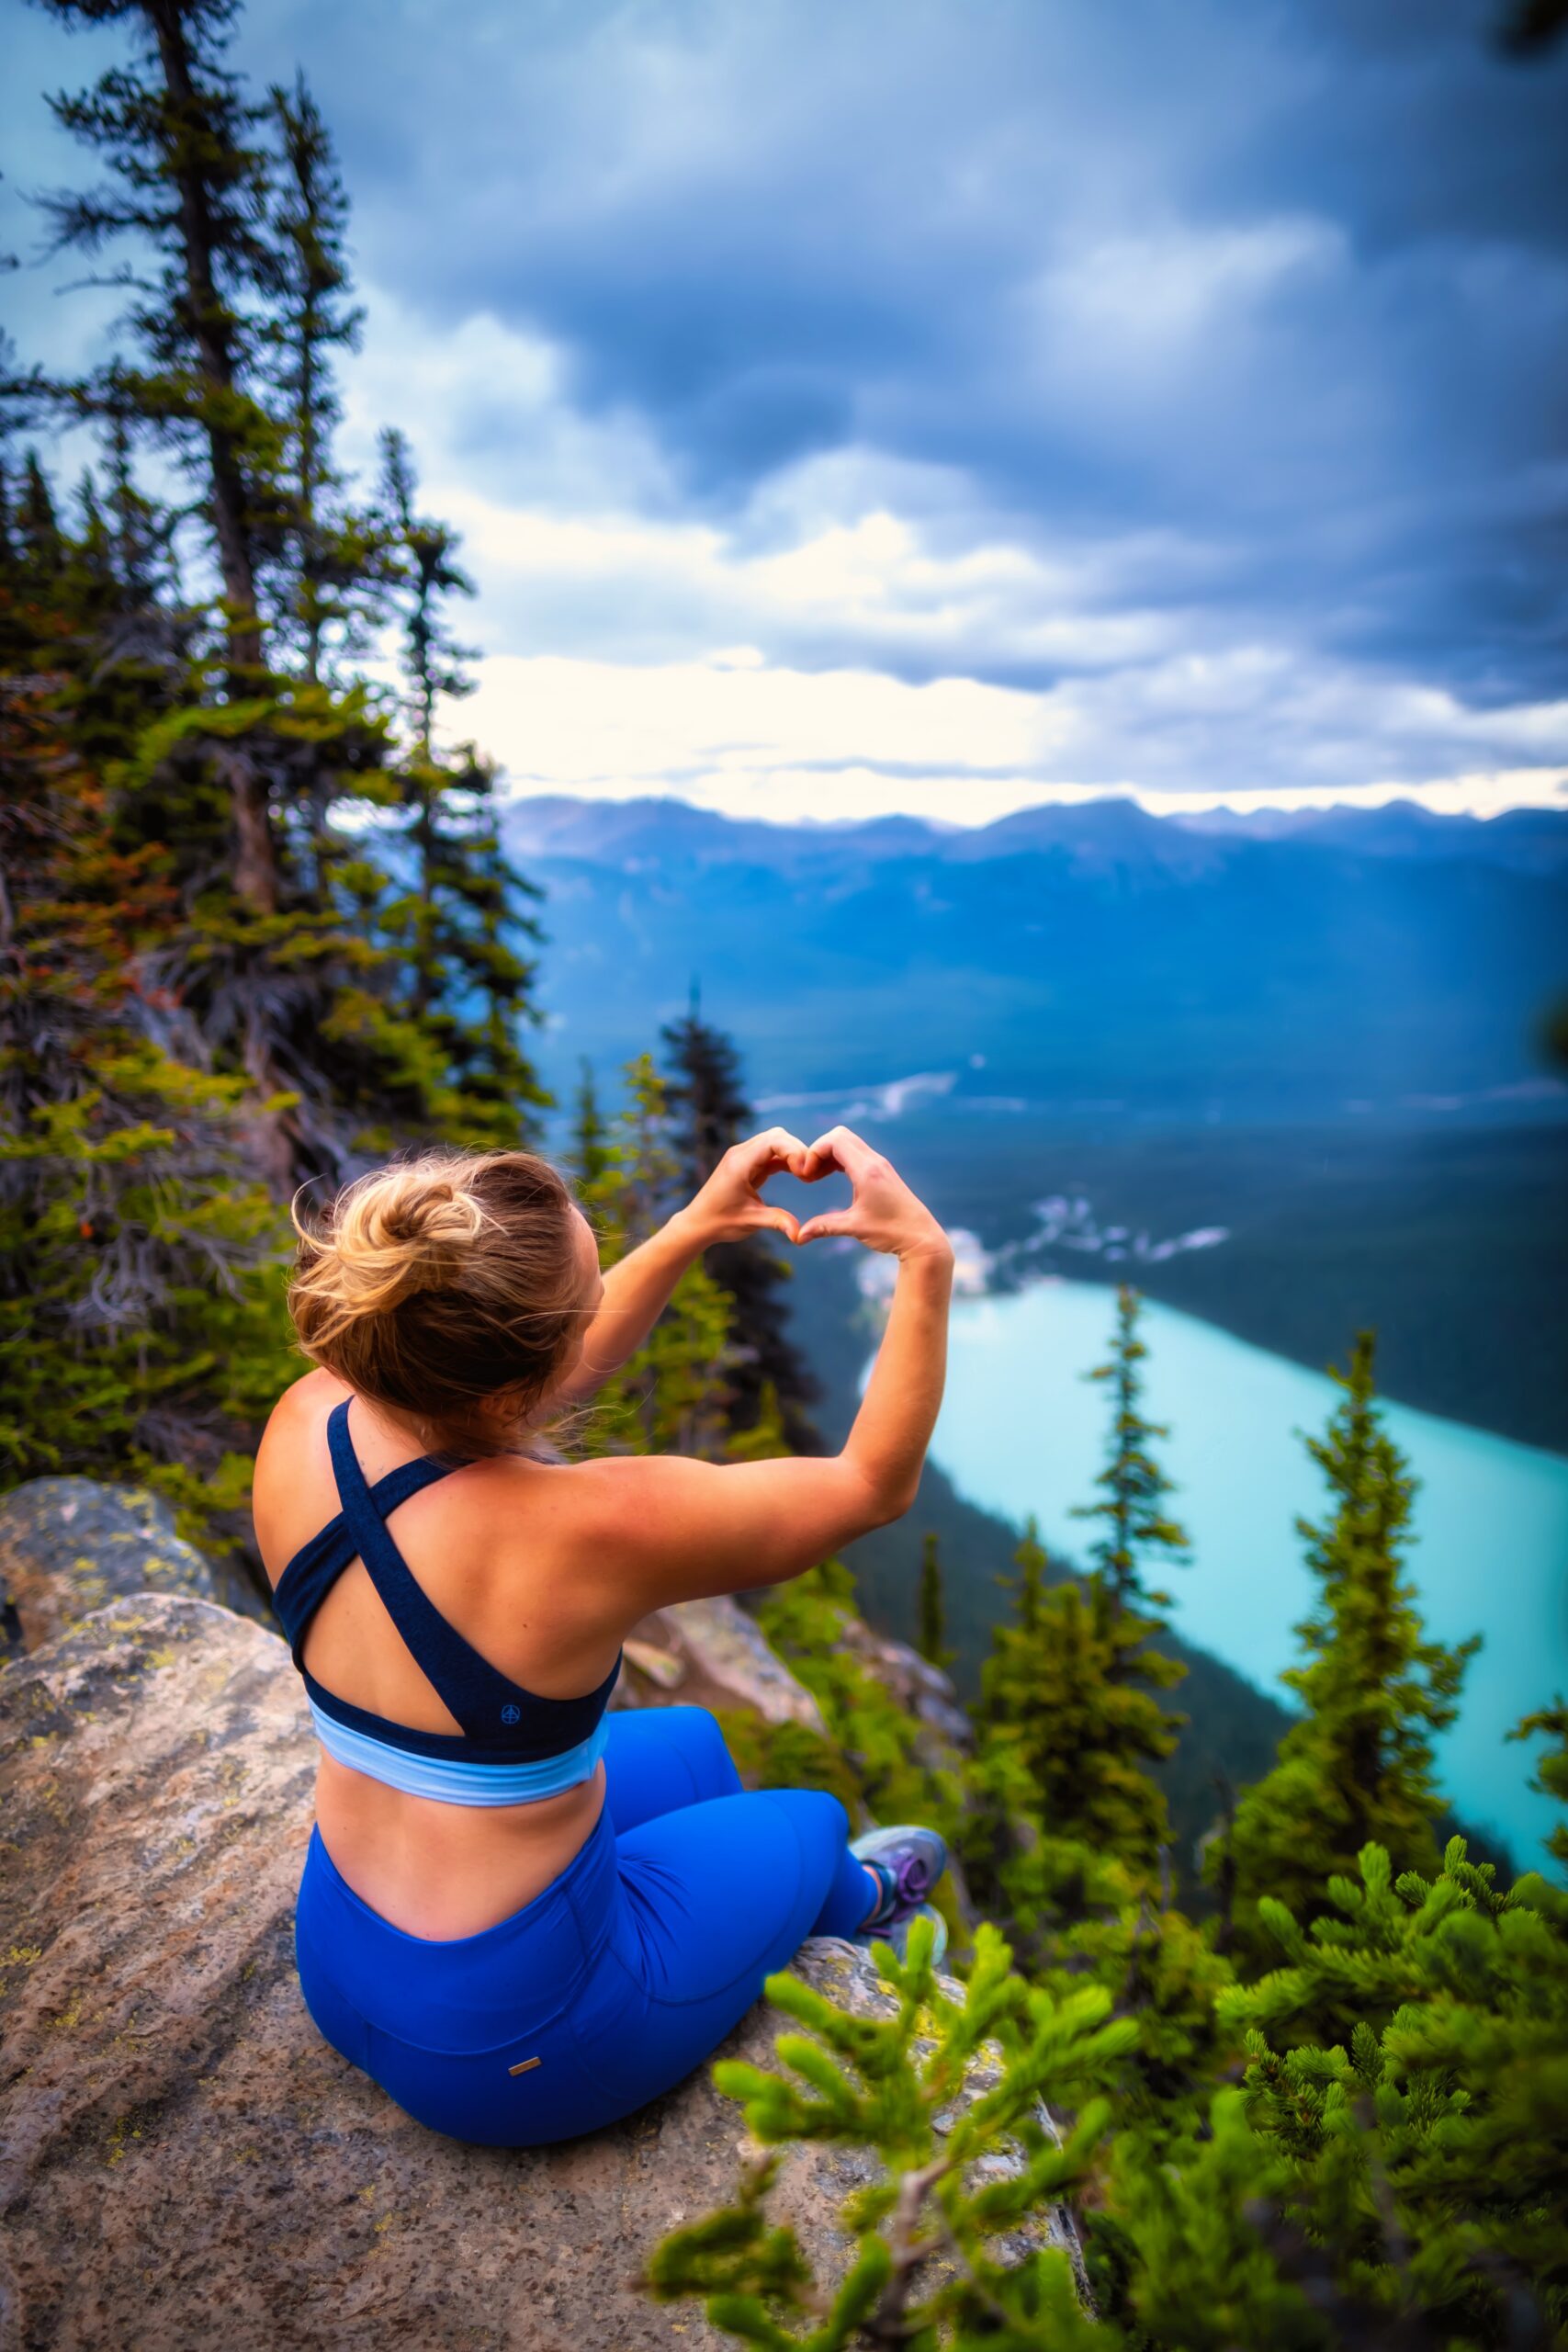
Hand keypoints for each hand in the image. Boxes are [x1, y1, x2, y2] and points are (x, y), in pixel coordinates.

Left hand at [682, 1127, 812, 1246]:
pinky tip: (797, 1173)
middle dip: (797, 1150)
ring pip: (775, 1141)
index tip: (805, 1173)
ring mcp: (743, 1156)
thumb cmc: (720, 1222)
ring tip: (805, 1175)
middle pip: (777, 1136)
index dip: (794, 1151)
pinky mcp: (747, 1163)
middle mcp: (741, 1153)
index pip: (773, 1141)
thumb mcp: (750, 1221)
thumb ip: (776, 1222)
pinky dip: (785, 1159)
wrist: (699, 1223)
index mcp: (740, 1163)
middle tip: (810, 1174)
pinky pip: (771, 1152)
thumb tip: (799, 1234)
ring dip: (792, 1153)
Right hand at [794, 1127, 951, 1262]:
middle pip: (839, 1135)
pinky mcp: (882, 1170)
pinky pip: (856, 1152)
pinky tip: (832, 1175)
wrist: (921, 1237)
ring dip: (829, 1153)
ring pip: (848, 1142)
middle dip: (819, 1149)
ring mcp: (880, 1164)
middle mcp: (874, 1161)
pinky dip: (840, 1158)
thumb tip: (798, 1237)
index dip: (814, 1152)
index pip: (834, 1140)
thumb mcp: (854, 1228)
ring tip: (817, 1176)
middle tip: (810, 1173)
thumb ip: (824, 1227)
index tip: (806, 1175)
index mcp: (867, 1171)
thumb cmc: (891, 1232)